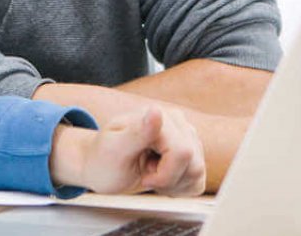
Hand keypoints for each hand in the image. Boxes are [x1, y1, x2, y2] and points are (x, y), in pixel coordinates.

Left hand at [49, 106, 205, 196]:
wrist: (102, 168)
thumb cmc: (103, 160)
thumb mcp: (114, 149)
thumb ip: (138, 132)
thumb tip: (156, 111)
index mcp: (159, 116)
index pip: (182, 152)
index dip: (165, 174)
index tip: (145, 178)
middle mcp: (177, 124)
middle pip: (194, 165)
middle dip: (168, 180)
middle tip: (145, 175)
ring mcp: (187, 138)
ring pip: (198, 172)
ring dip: (173, 184)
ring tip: (151, 175)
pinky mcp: (191, 156)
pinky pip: (198, 181)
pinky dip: (179, 188)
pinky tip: (162, 180)